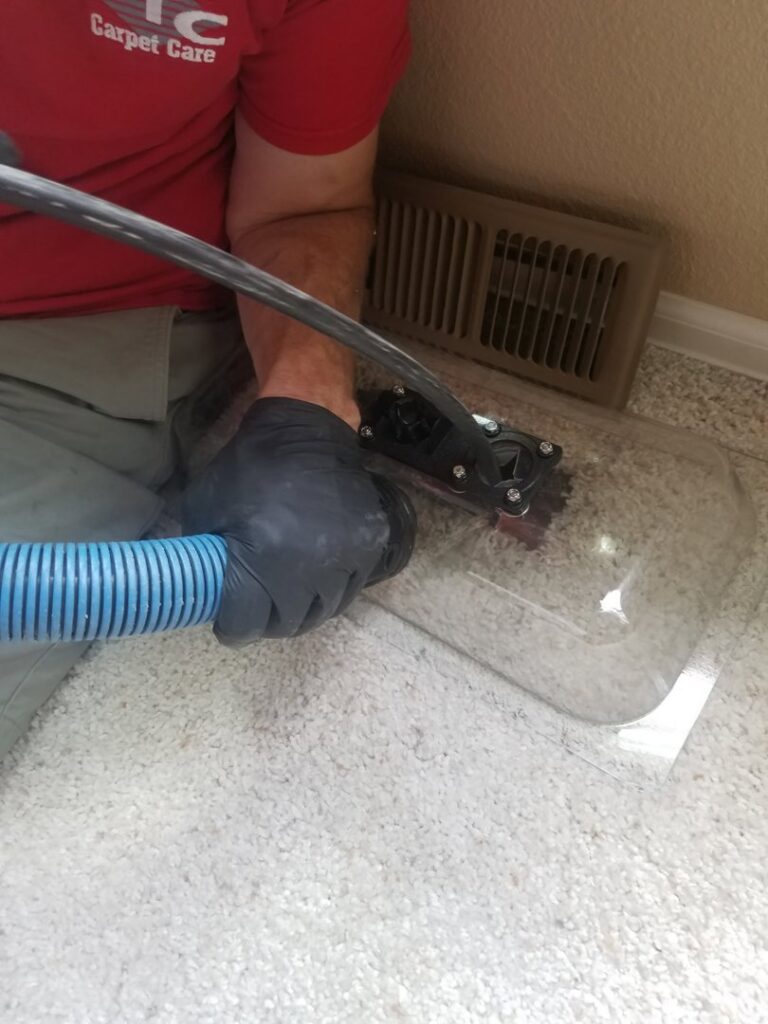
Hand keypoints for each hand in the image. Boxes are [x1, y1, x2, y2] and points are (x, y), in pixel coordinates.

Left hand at [181, 397, 415, 644]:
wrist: (307, 429)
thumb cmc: (251, 466)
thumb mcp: (205, 506)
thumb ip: (200, 552)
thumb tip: (199, 582)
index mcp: (263, 565)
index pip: (243, 626)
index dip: (230, 626)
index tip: (225, 617)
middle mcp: (308, 572)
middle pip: (286, 625)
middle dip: (266, 622)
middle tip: (255, 607)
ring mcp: (345, 562)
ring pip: (322, 612)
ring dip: (301, 609)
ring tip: (285, 594)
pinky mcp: (369, 550)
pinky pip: (349, 589)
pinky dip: (330, 590)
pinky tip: (313, 577)